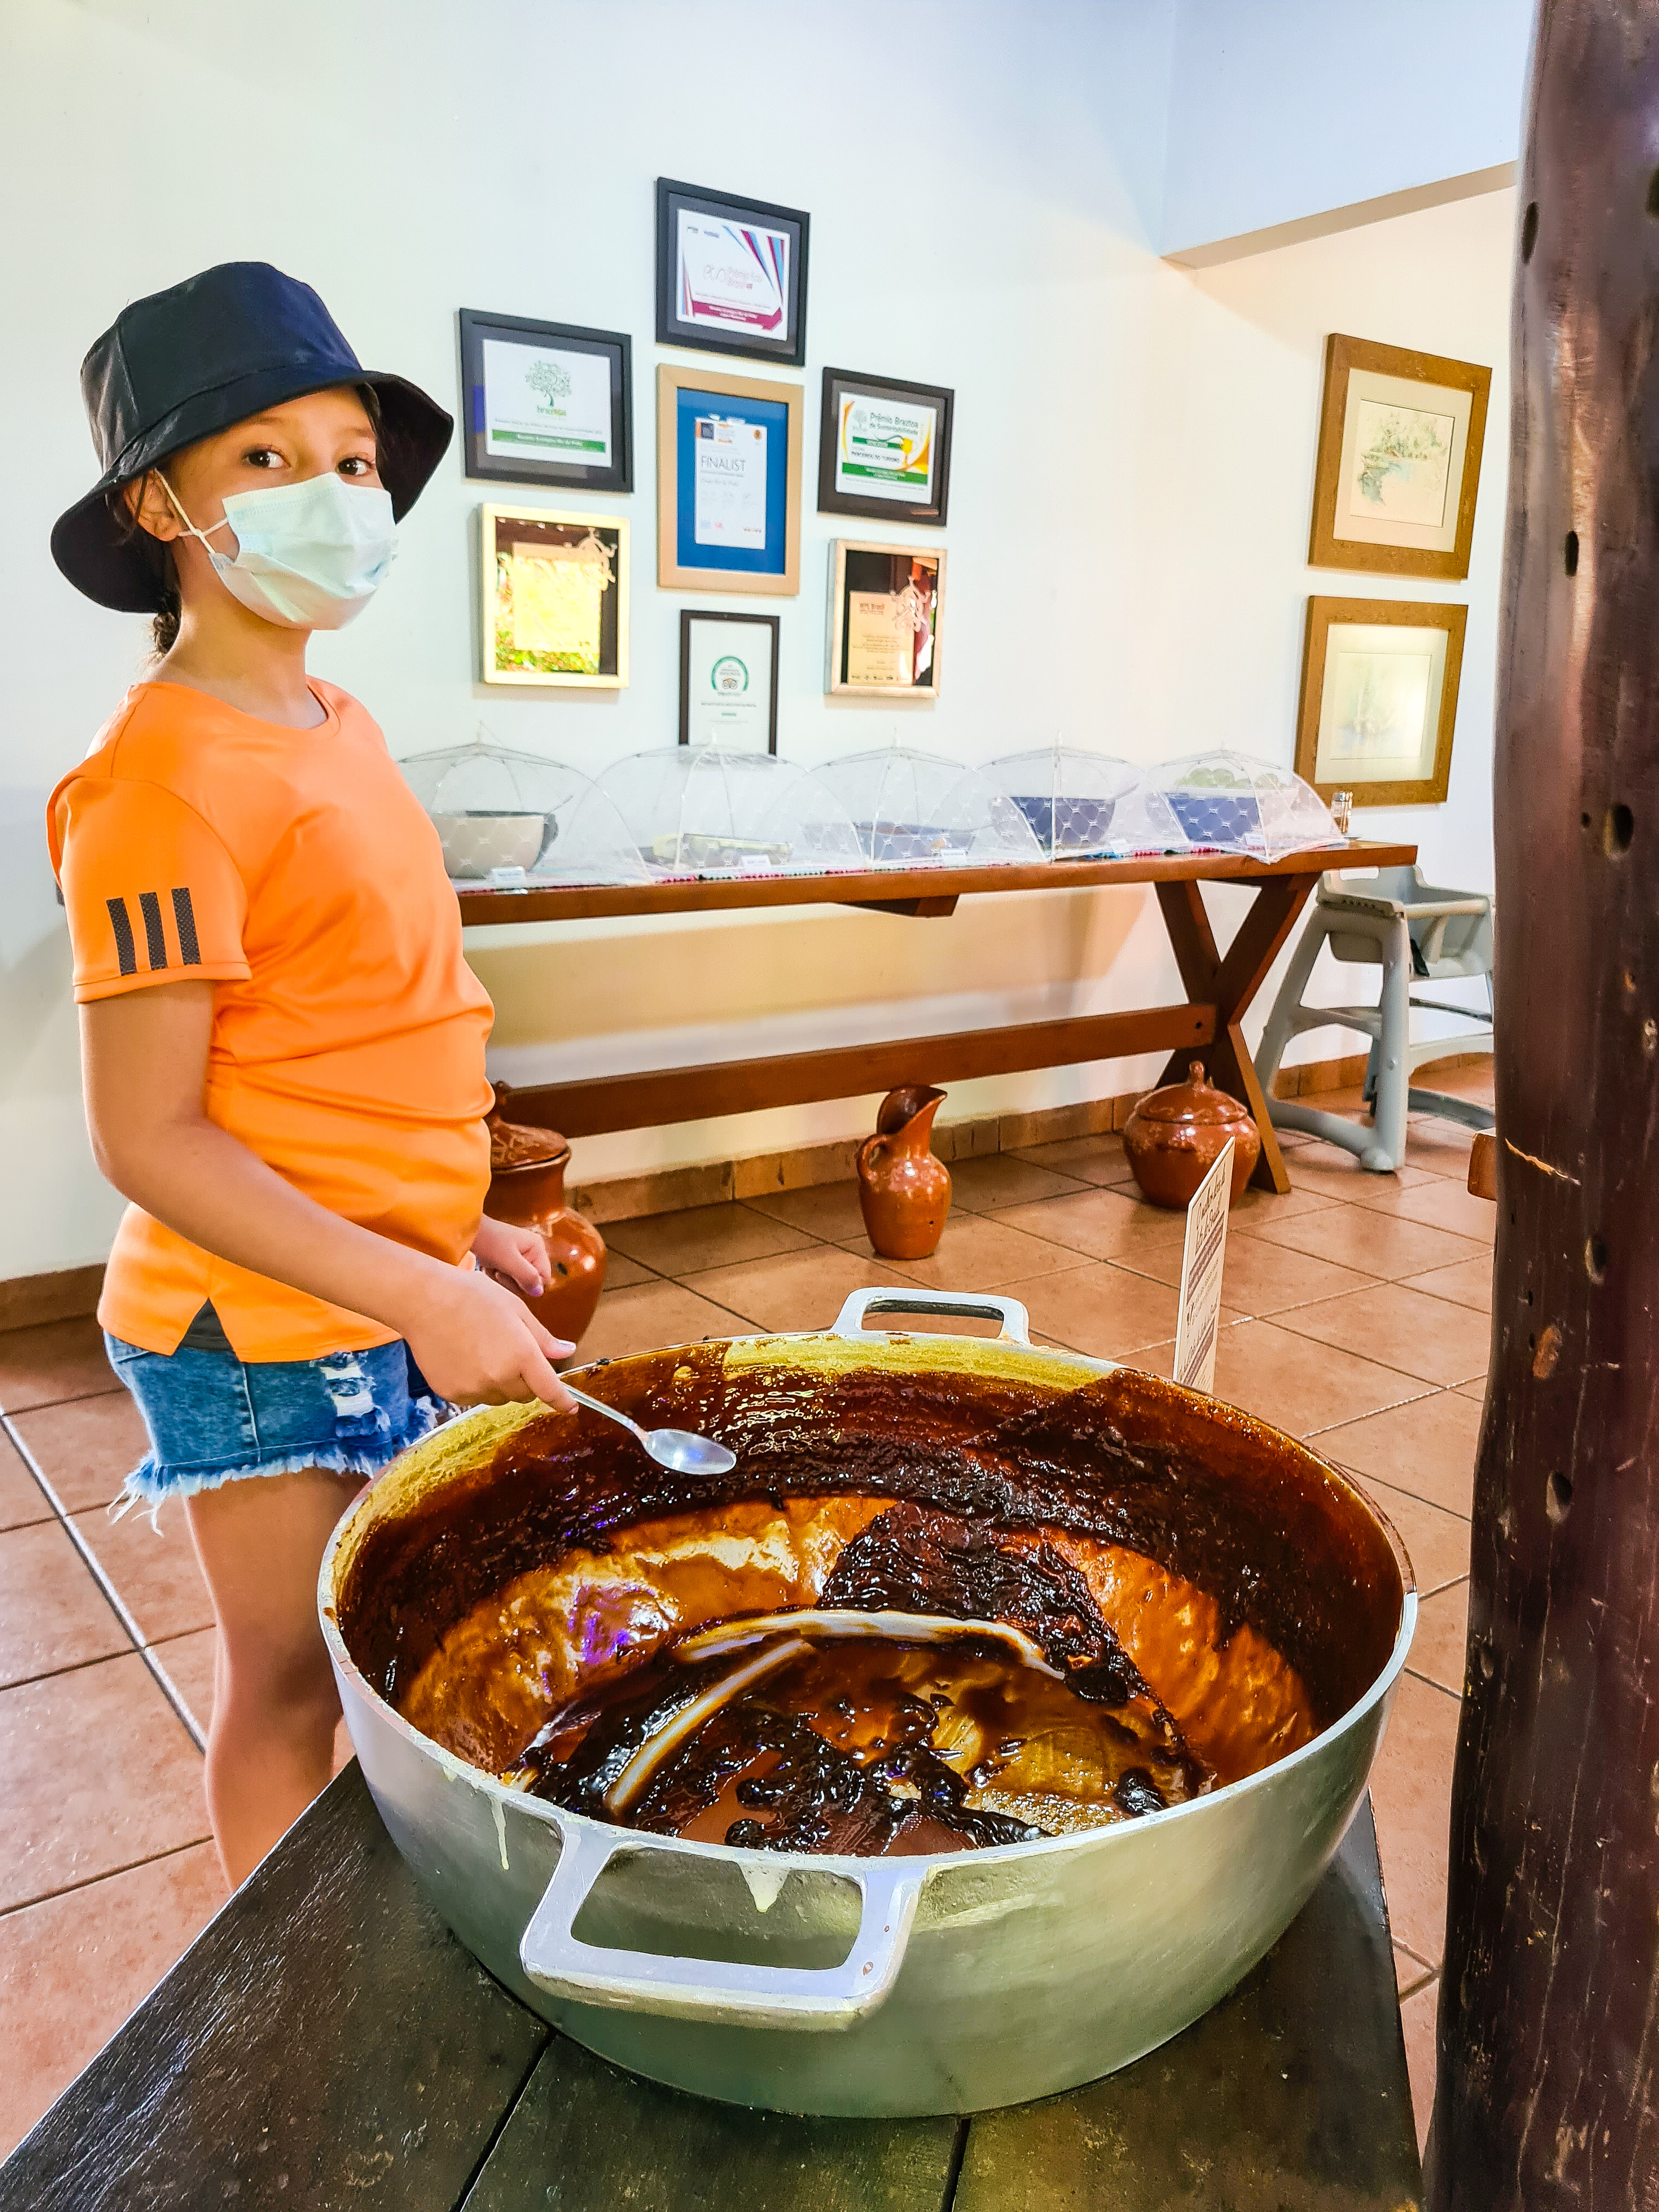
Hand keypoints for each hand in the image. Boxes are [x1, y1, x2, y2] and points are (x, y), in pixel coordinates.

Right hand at [398, 1263, 575, 1411]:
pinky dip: (477, 1385)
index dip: (562, 1401)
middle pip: (524, 1395)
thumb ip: (542, 1338)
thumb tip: (566, 1352)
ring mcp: (473, 1389)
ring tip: (483, 1351)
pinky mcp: (452, 1394)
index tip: (571, 1408)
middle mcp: (499, 1377)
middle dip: (525, 1380)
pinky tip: (464, 1359)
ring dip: (500, 1384)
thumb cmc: (472, 1297)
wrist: (424, 1301)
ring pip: (499, 1397)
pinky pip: (475, 1397)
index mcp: (521, 1355)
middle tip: (510, 1353)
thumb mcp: (516, 1309)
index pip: (549, 1389)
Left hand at [472, 1215, 550, 1297]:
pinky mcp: (507, 1261)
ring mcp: (519, 1256)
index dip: (528, 1282)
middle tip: (500, 1270)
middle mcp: (532, 1252)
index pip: (543, 1277)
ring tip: (493, 1267)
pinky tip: (489, 1267)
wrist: (466, 1231)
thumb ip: (526, 1277)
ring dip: (503, 1279)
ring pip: (517, 1282)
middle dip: (513, 1280)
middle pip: (530, 1281)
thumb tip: (539, 1292)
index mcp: (537, 1248)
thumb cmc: (488, 1240)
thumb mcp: (509, 1261)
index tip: (513, 1275)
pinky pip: (506, 1278)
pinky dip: (496, 1276)